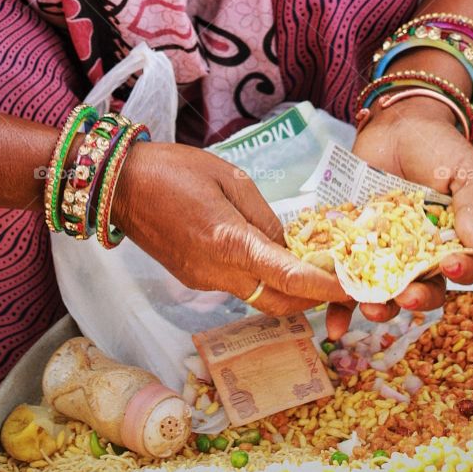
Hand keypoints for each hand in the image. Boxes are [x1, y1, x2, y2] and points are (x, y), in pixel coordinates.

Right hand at [111, 142, 344, 315]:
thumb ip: (261, 213)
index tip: (352, 287)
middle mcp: (218, 272)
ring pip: (257, 297)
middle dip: (312, 298)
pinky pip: (236, 285)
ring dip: (286, 288)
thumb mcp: (228, 176)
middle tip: (337, 279)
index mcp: (230, 242)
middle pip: (277, 302)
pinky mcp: (193, 278)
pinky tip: (265, 253)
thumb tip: (283, 243)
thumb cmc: (174, 169)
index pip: (288, 276)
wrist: (120, 185)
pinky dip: (259, 277)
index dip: (325, 286)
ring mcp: (203, 280)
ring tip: (307, 263)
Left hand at [326, 98, 472, 339]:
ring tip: (370, 307)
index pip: (464, 268)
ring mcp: (387, 250)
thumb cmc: (438, 146)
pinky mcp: (356, 243)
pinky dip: (341, 303)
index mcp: (454, 241)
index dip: (460, 273)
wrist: (397, 123)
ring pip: (386, 290)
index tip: (451, 267)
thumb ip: (472, 204)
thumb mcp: (465, 171)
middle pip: (424, 289)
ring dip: (379, 306)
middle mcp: (421, 254)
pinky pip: (349, 277)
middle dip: (416, 298)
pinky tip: (334, 321)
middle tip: (406, 295)